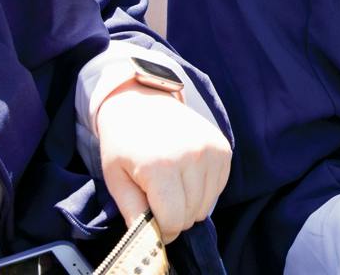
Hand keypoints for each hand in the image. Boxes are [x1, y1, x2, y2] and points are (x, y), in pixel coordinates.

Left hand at [94, 82, 231, 242]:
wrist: (142, 101)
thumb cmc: (124, 142)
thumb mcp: (116, 178)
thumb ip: (132, 211)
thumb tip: (149, 237)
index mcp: (160, 166)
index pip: (173, 220)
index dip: (161, 229)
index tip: (151, 221)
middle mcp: (191, 156)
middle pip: (191, 215)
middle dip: (175, 217)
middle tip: (159, 201)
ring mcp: (210, 150)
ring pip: (207, 204)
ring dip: (190, 205)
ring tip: (172, 187)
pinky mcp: (223, 147)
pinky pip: (219, 187)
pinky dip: (204, 190)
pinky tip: (187, 177)